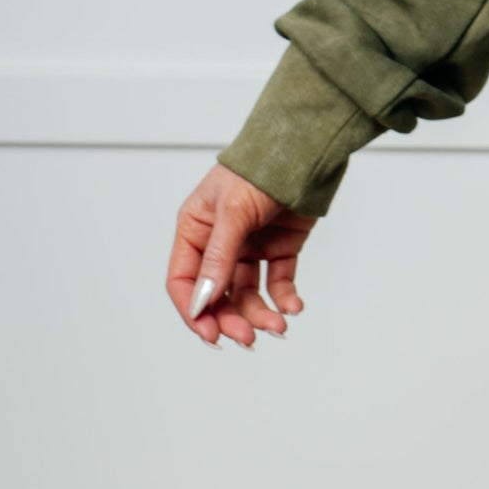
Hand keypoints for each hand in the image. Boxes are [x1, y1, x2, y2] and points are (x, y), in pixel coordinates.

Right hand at [167, 165, 316, 348]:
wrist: (304, 151)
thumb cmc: (258, 170)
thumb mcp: (232, 212)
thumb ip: (219, 257)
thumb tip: (204, 299)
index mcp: (195, 230)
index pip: (184, 280)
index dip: (194, 310)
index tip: (211, 335)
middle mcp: (219, 242)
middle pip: (217, 294)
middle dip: (231, 318)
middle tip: (249, 338)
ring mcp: (249, 246)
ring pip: (248, 293)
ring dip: (260, 313)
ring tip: (278, 324)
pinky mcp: (280, 247)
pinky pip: (278, 281)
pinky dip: (284, 297)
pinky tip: (293, 306)